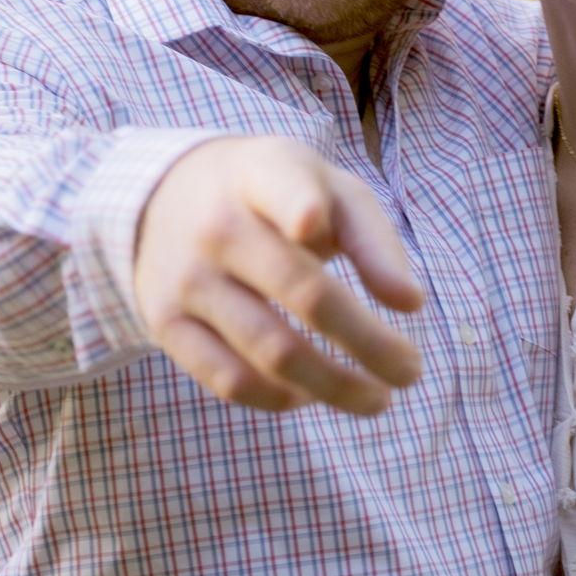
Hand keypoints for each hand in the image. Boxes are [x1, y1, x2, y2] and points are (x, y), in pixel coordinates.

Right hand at [134, 136, 425, 415]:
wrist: (168, 197)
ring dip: (336, 387)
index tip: (313, 225)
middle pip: (304, 294)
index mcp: (263, 174)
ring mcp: (186, 277)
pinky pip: (229, 381)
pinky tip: (311, 395)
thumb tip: (409, 304)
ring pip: (271, 352)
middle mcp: (217, 225)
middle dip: (369, 344)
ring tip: (377, 400)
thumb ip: (372, 239)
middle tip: (410, 372)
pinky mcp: (164, 323)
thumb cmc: (277, 198)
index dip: (296, 206)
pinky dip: (280, 399)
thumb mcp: (326, 189)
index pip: (280, 188)